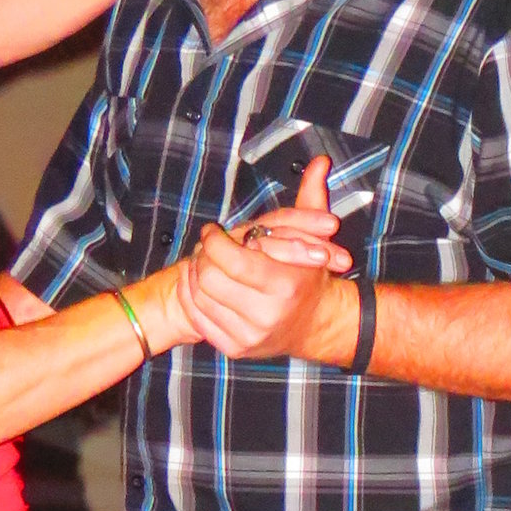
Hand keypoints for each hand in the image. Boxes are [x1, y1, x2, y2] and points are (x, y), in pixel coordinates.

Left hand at [179, 155, 354, 360]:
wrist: (314, 326)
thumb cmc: (309, 276)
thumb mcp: (313, 237)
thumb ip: (311, 199)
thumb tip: (319, 161)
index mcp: (284, 286)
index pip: (229, 259)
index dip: (213, 241)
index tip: (213, 231)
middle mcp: (266, 315)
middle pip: (208, 278)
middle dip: (201, 258)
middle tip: (204, 248)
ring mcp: (249, 335)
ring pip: (199, 298)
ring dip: (193, 276)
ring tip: (201, 264)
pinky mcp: (235, 348)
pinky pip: (198, 319)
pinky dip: (192, 298)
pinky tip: (198, 285)